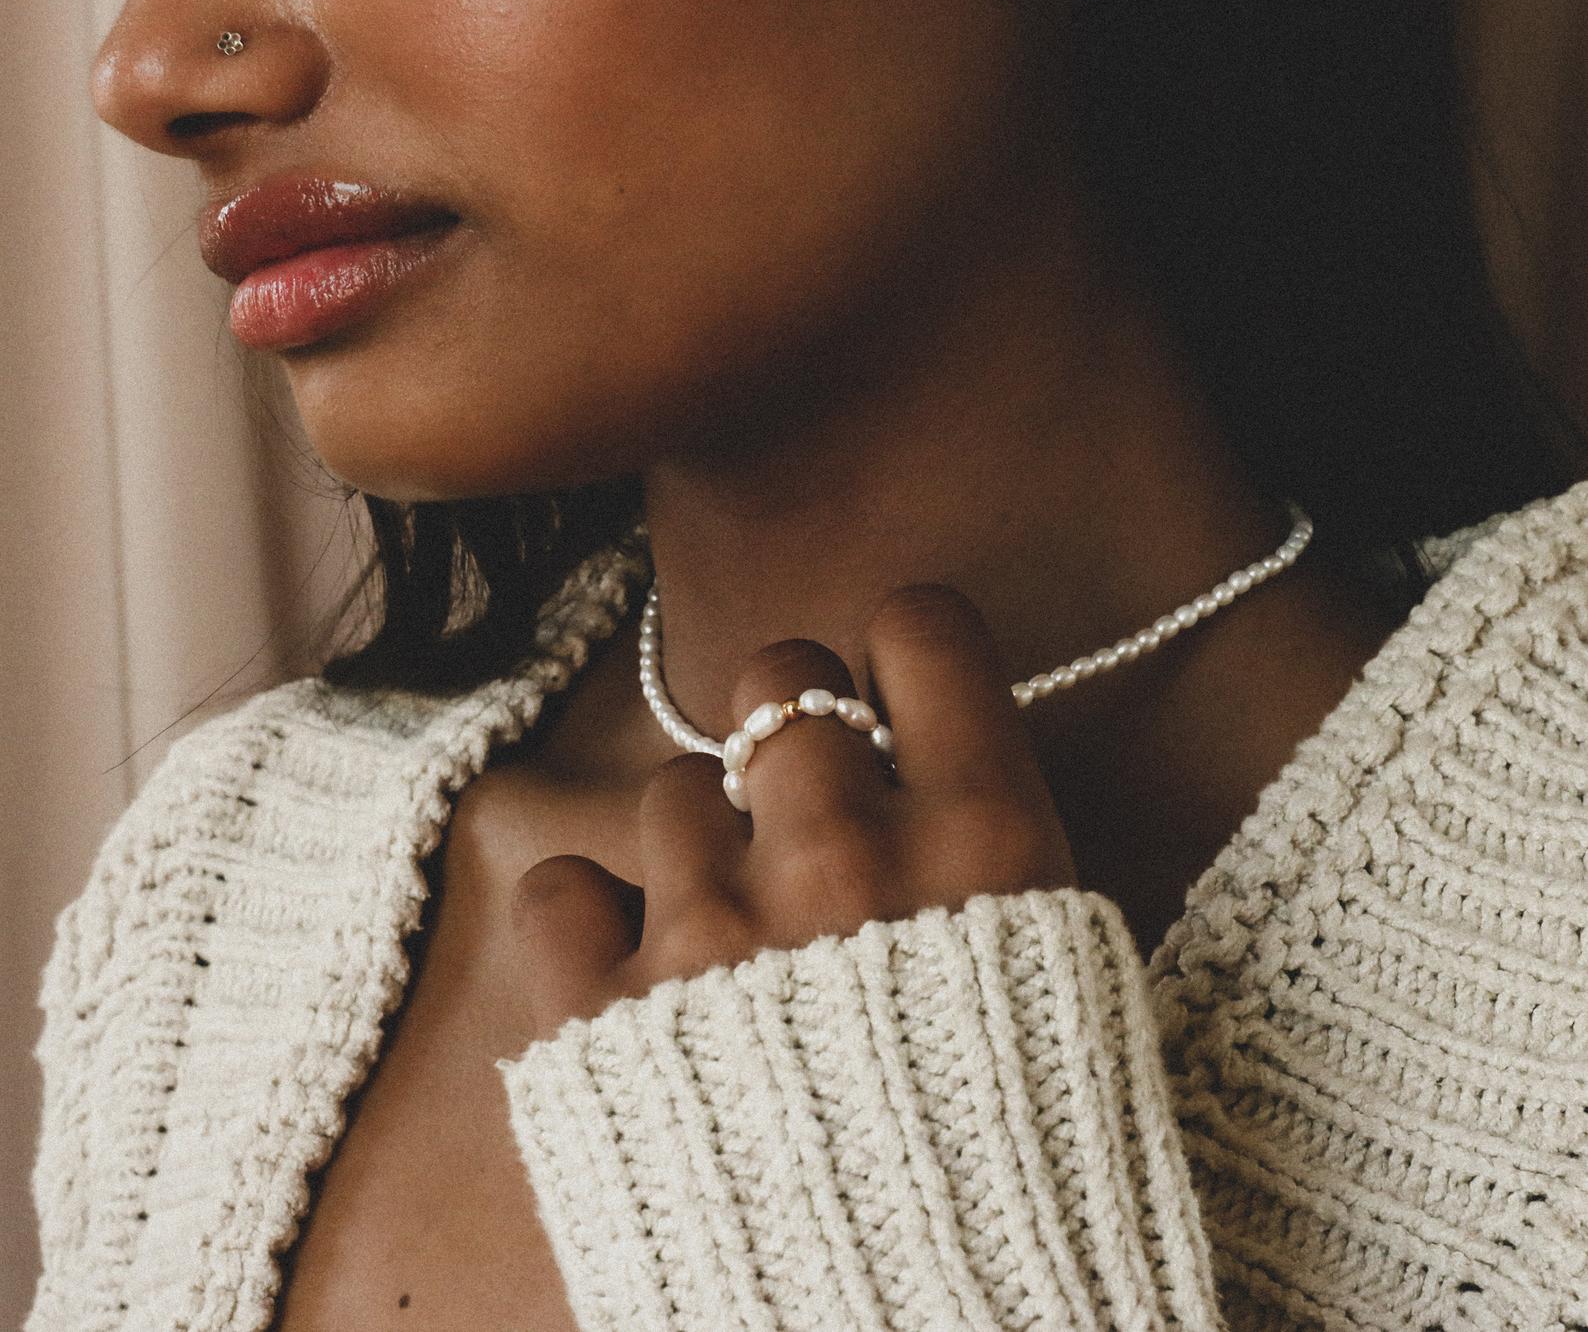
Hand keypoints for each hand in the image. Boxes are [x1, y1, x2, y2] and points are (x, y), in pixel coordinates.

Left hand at [513, 582, 1077, 1045]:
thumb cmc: (1027, 1184)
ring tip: (738, 952)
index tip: (892, 707)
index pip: (919, 626)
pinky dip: (596, 924)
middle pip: (776, 676)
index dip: (899, 657)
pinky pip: (563, 883)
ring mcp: (717, 933)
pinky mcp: (607, 1020)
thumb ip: (989, 851)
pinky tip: (642, 984)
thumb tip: (920, 762)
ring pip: (675, 787)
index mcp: (987, 841)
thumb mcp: (1068, 994)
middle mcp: (849, 857)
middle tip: (807, 817)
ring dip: (706, 849)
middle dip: (791, 734)